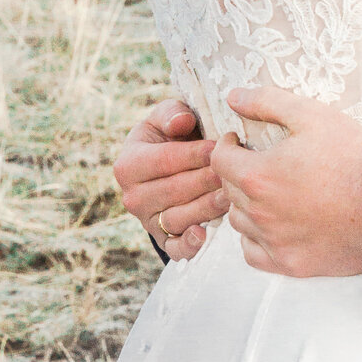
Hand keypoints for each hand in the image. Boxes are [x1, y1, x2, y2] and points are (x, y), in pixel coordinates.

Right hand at [114, 99, 228, 260]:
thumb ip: (172, 113)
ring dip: (207, 206)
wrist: (170, 166)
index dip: (193, 154)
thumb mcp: (167, 116)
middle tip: (233, 171)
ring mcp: (148, 221)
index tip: (219, 146)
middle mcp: (133, 196)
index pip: (163, 160)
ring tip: (232, 194)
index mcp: (128, 165)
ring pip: (179, 217)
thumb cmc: (172, 136)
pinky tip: (204, 234)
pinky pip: (175, 248)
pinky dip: (189, 245)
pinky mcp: (165, 239)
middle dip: (206, 179)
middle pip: (173, 190)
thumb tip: (181, 121)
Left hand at [214, 86, 361, 277]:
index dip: (226, 145)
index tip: (239, 140)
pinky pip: (253, 254)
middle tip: (258, 161)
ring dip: (245, 204)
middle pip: (229, 190)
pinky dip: (255, 238)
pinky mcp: (290, 263)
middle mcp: (259, 213)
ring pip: (239, 222)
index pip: (219, 160)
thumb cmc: (352, 157)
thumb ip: (268, 102)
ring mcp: (273, 241)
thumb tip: (233, 96)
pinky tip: (271, 225)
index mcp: (258, 176)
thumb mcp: (312, 115)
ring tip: (266, 191)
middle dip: (237, 171)